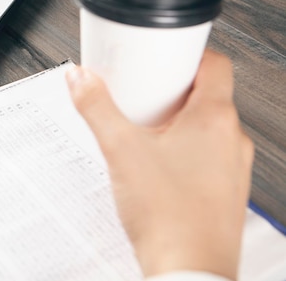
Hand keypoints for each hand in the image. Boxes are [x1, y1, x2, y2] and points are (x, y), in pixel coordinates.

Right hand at [65, 49, 253, 279]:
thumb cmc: (168, 217)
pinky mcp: (224, 191)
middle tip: (141, 95)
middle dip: (171, 90)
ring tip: (143, 131)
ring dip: (176, 122)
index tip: (161, 56)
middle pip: (206, 94)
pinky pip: (206, 156)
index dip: (186, 53)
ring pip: (206, 127)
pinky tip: (154, 165)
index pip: (214, 64)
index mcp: (215, 119)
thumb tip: (80, 78)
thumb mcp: (120, 150)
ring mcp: (232, 168)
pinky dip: (183, 150)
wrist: (188, 272)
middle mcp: (232, 140)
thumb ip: (96, 108)